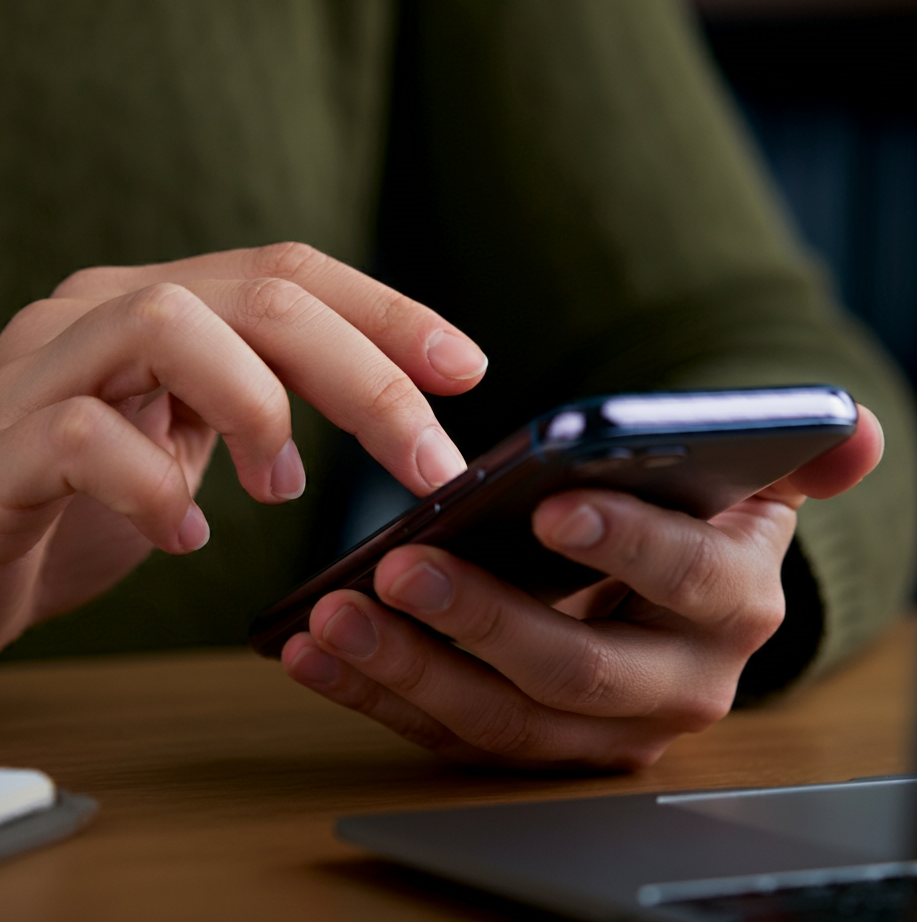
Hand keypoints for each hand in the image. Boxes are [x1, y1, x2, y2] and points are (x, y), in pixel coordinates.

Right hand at [0, 243, 485, 684]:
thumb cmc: (70, 507)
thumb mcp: (183, 442)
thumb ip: (255, 406)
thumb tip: (386, 418)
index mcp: (158, 307)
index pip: (291, 273)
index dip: (388, 312)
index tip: (467, 367)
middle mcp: (98, 315)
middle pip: (258, 295)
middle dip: (365, 375)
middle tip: (427, 460)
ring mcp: (38, 374)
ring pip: (170, 327)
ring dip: (259, 410)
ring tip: (279, 489)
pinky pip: (82, 440)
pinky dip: (154, 489)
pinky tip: (183, 534)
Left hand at [283, 407, 883, 768]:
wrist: (675, 605)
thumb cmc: (696, 527)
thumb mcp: (750, 488)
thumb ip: (794, 459)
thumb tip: (854, 427)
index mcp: (729, 603)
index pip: (687, 577)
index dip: (625, 544)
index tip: (549, 505)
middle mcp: (672, 685)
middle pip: (576, 669)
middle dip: (486, 623)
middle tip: (404, 571)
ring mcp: (594, 729)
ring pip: (498, 717)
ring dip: (407, 669)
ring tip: (333, 616)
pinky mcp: (525, 742)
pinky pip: (445, 730)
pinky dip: (376, 692)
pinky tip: (316, 649)